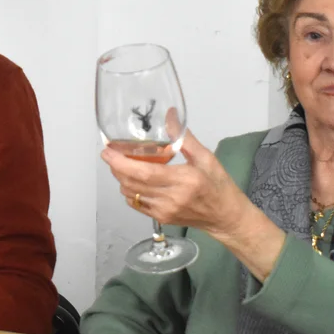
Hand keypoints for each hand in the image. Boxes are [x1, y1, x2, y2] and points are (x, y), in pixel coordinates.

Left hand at [103, 129, 246, 236]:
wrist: (226, 217)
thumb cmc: (218, 185)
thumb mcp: (206, 157)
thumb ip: (183, 137)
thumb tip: (169, 114)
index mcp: (183, 180)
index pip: (144, 173)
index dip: (121, 163)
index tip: (108, 151)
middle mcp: (170, 198)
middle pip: (132, 184)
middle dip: (116, 168)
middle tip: (111, 153)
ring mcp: (164, 211)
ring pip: (130, 194)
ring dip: (122, 178)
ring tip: (122, 164)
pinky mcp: (161, 218)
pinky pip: (136, 204)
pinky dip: (130, 191)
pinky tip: (134, 180)